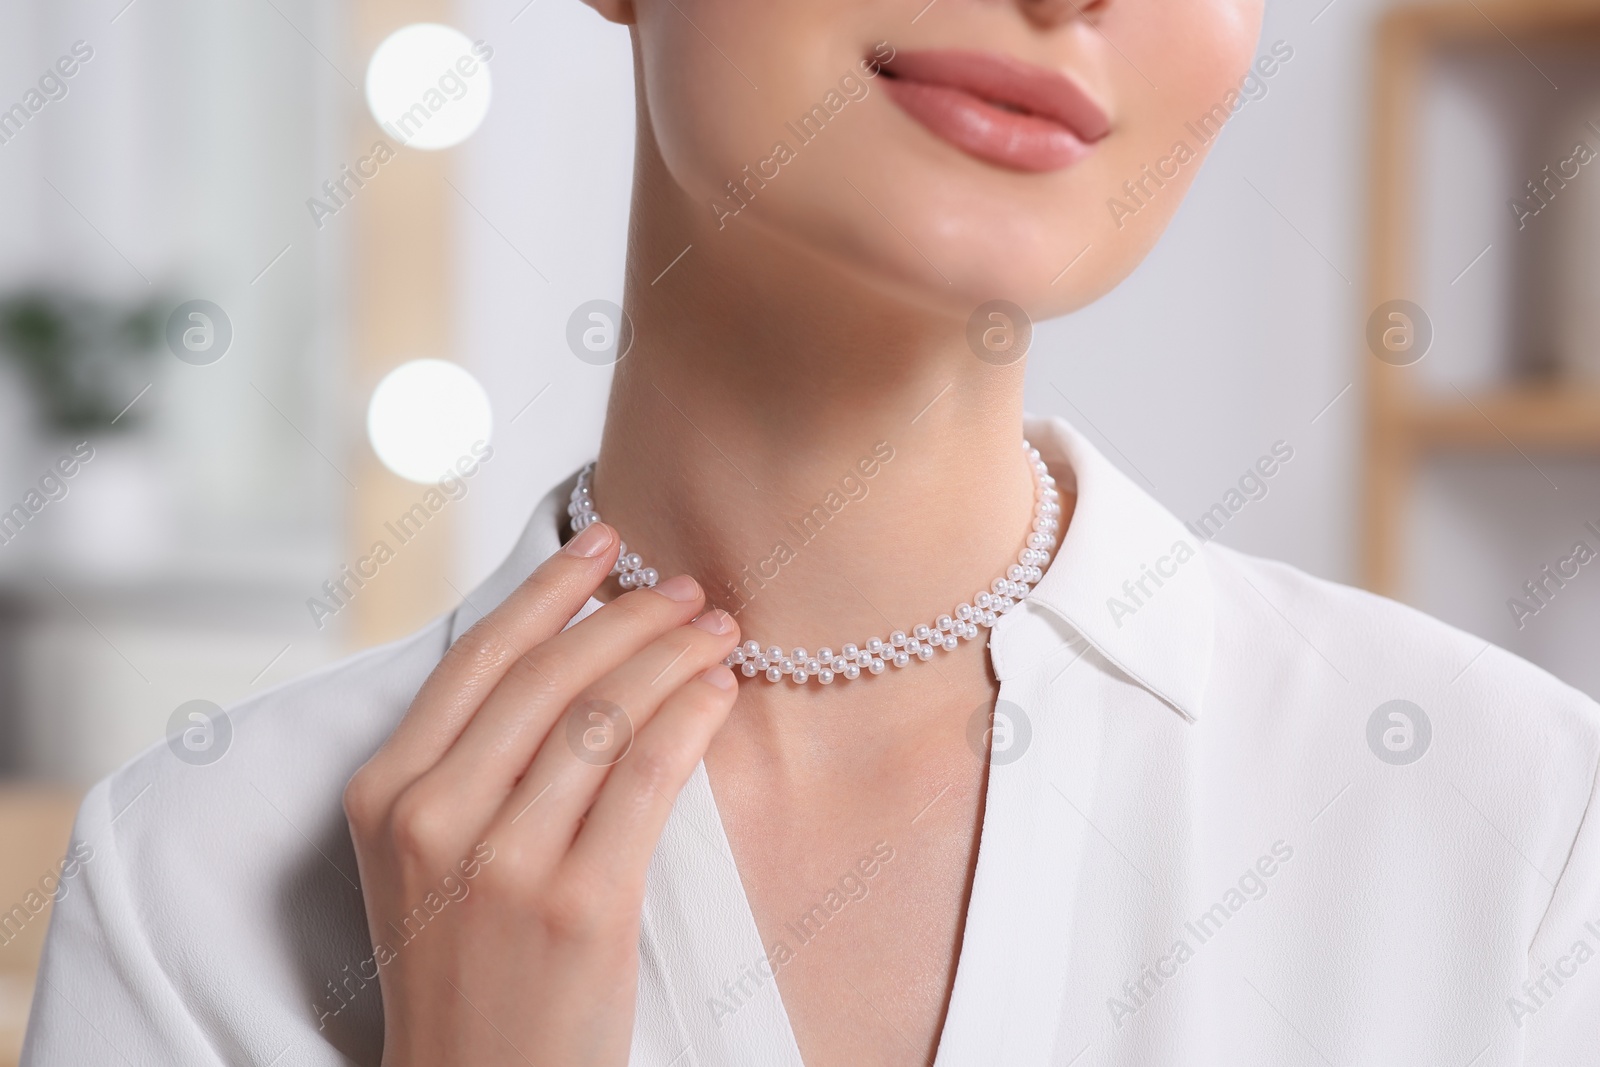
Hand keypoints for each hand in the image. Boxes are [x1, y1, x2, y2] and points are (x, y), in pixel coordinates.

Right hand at [342, 521, 740, 1065]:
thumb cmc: (465, 967)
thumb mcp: (426, 857)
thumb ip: (468, 761)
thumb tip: (567, 651)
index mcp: (385, 794)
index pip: (478, 657)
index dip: (551, 589)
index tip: (604, 543)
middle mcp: (433, 818)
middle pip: (548, 674)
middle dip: (628, 614)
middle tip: (685, 589)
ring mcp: (503, 863)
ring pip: (602, 715)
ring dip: (672, 656)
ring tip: (716, 632)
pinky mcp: (578, 905)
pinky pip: (646, 774)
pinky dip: (691, 717)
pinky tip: (719, 693)